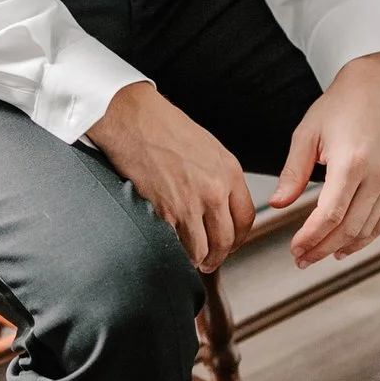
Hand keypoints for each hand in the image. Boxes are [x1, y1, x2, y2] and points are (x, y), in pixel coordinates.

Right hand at [87, 80, 254, 271]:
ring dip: (197, 259)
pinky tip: (171, 249)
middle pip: (226, 240)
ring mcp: (190, 203)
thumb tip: (223, 206)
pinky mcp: (165, 212)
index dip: (238, 239)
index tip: (230, 244)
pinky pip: (177, 245)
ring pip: (202, 249)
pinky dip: (175, 252)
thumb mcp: (208, 148)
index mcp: (229, 172)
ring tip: (190, 259)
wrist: (133, 119)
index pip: (246, 218)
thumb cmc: (164, 128)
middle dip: (217, 256)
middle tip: (209, 261)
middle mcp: (214, 190)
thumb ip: (220, 177)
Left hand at [274, 52, 379, 267]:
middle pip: (348, 228)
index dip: (311, 237)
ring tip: (317, 255)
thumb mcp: (307, 133)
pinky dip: (362, 238)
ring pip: (366, 230)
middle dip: (321, 248)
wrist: (375, 86)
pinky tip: (344, 245)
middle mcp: (376, 175)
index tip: (294, 249)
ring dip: (341, 247)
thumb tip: (278, 204)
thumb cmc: (338, 106)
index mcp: (351, 162)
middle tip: (300, 259)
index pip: (330, 214)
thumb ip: (293, 172)